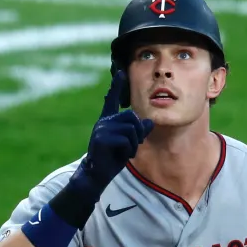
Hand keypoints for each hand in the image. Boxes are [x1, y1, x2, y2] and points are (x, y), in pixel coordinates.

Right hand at [78, 70, 153, 189]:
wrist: (98, 173)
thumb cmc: (113, 158)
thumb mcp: (129, 143)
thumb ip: (138, 132)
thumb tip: (149, 122)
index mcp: (108, 120)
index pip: (112, 100)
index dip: (116, 87)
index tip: (120, 73)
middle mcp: (104, 122)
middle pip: (132, 117)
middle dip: (138, 132)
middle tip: (134, 145)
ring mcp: (101, 129)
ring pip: (131, 129)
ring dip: (134, 143)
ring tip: (127, 151)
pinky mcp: (101, 139)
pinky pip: (126, 140)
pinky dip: (129, 150)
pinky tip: (121, 155)